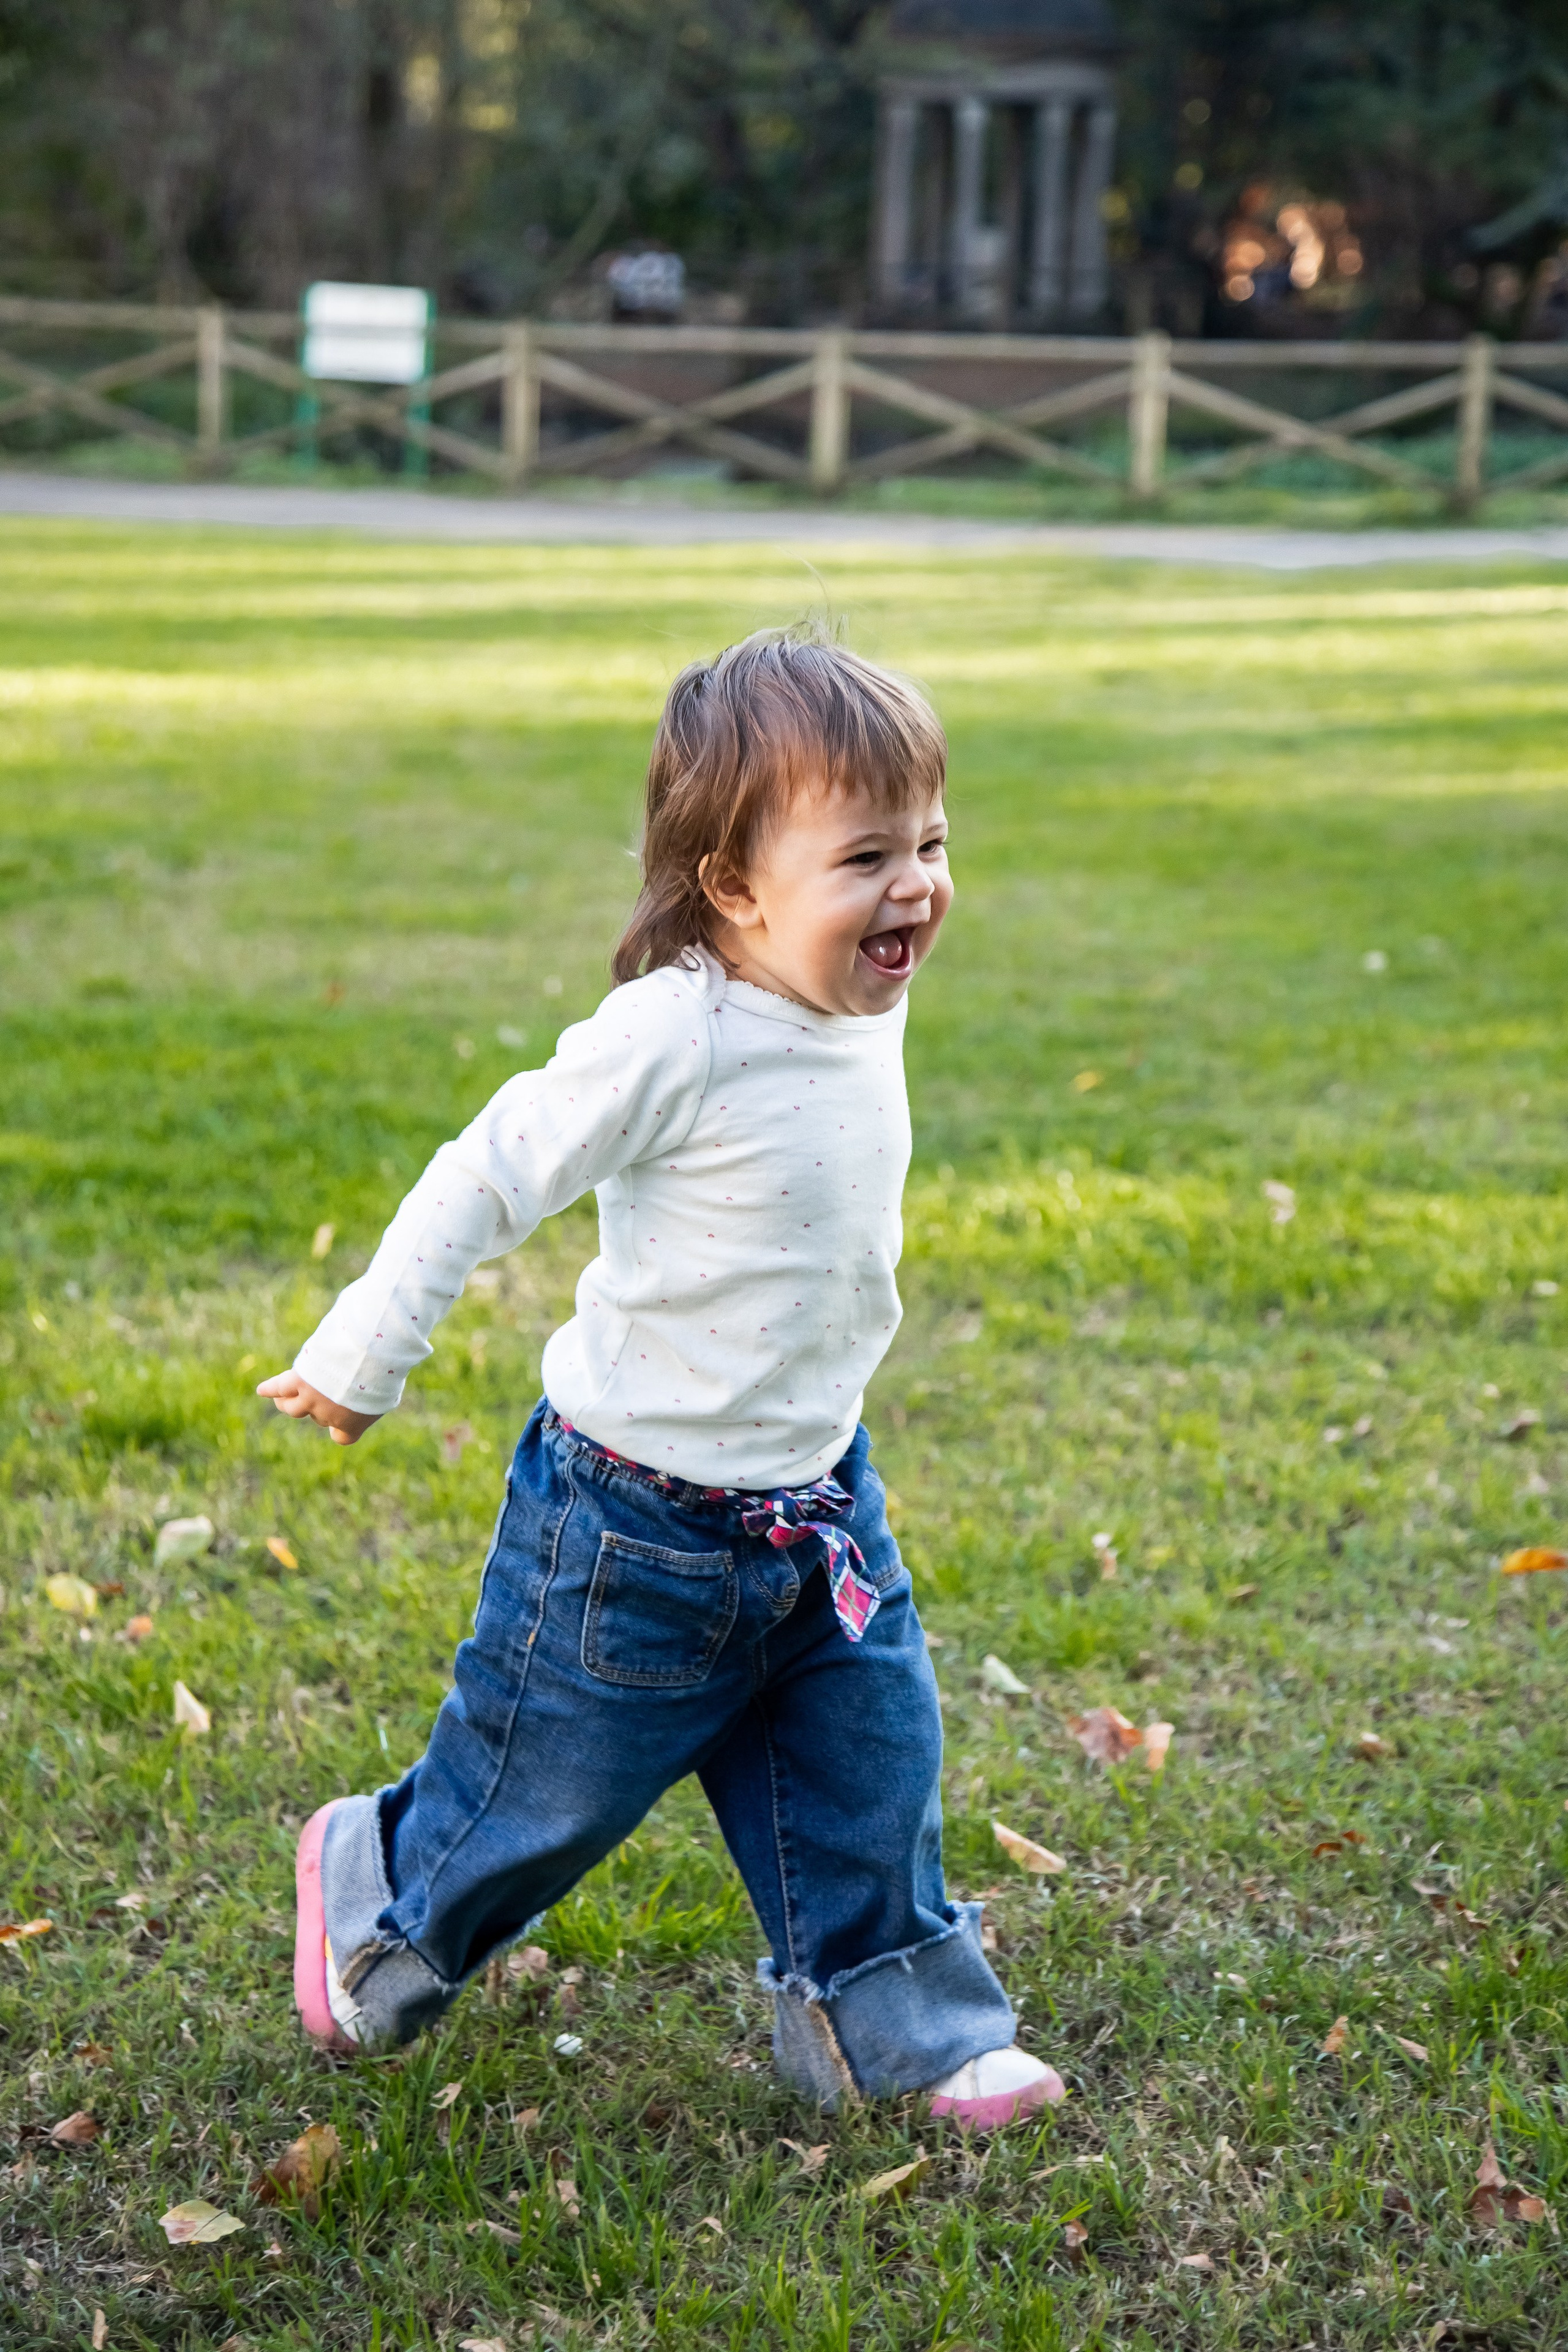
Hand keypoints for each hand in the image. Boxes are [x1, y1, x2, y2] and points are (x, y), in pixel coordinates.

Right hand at [257, 1369, 381, 1445]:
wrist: (370, 1357)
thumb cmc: (385, 1372)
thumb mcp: (388, 1391)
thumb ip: (377, 1398)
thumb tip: (378, 1392)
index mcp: (351, 1424)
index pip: (340, 1437)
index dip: (338, 1428)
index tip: (337, 1423)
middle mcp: (327, 1416)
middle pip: (318, 1416)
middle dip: (323, 1404)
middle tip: (331, 1387)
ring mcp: (310, 1399)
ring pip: (291, 1407)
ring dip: (287, 1403)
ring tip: (283, 1399)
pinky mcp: (298, 1381)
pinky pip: (279, 1387)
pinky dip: (270, 1388)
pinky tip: (262, 1389)